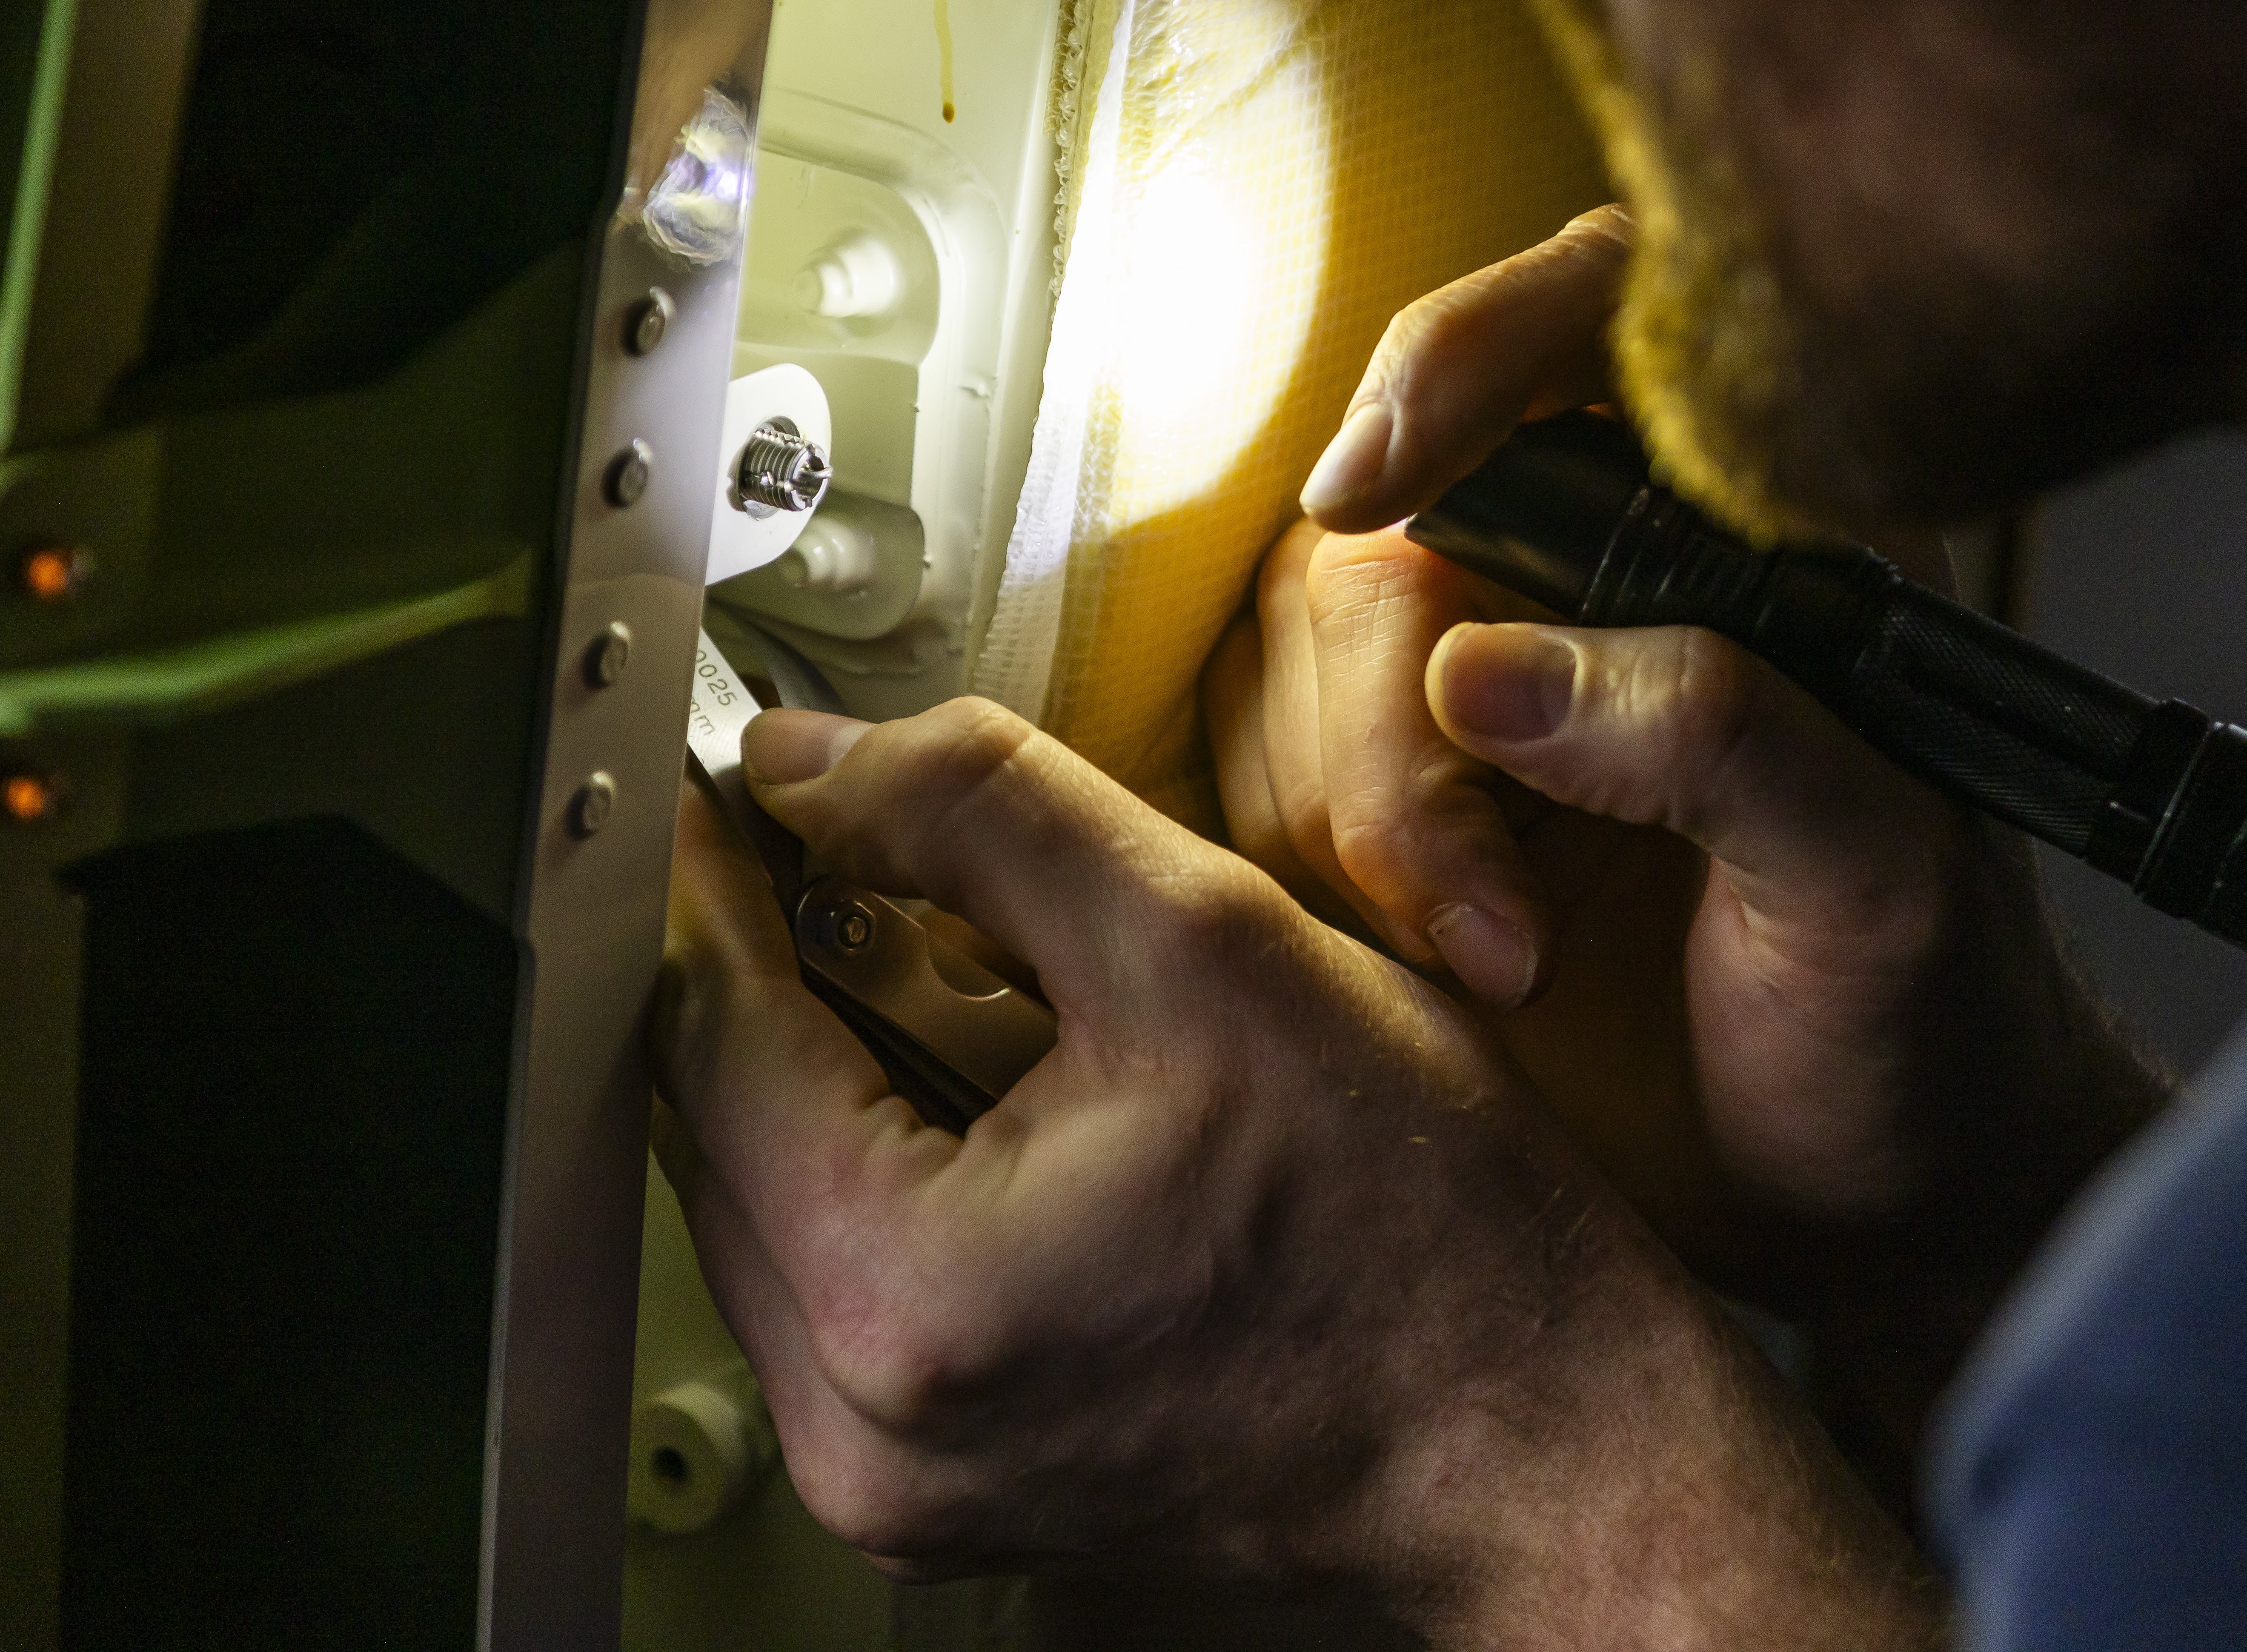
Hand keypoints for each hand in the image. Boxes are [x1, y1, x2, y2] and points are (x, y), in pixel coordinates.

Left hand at [654, 706, 1941, 1646]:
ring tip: (961, 973)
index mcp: (904, 1298)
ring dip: (833, 1061)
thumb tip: (809, 765)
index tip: (726, 776)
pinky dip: (891, 1157)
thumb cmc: (1426, 1231)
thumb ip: (979, 817)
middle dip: (776, 962)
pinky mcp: (935, 1481)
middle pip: (716, 1120)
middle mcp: (862, 1426)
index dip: (712, 866)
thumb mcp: (1204, 942)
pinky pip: (845, 1275)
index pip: (706, 1025)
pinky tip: (998, 1091)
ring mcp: (891, 1476)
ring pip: (772, 1195)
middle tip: (850, 843)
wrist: (1540, 1439)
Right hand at [1211, 215, 2166, 1470]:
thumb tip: (1480, 670)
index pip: (1569, 322)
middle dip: (1384, 731)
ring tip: (1499, 966)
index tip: (1370, 485)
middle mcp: (1585, 571)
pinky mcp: (1393, 800)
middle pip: (1378, 536)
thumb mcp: (1877, 875)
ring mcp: (1473, 682)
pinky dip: (1312, 870)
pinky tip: (1434, 963)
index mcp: (1733, 521)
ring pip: (1292, 657)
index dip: (1453, 362)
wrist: (1876, 1196)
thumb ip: (1716, 736)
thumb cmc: (1925, 1014)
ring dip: (1355, 825)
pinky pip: (1263, 772)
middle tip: (1488, 921)